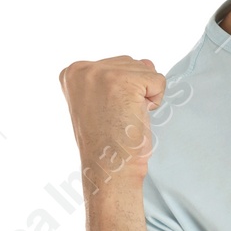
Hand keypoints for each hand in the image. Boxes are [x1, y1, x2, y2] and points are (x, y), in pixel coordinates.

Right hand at [58, 54, 166, 197]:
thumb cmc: (108, 142)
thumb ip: (118, 76)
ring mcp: (101, 73)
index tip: (108, 113)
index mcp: (72, 72)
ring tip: (126, 118)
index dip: (121, 93)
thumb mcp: (103, 101)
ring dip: (144, 97)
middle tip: (118, 118)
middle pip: (131, 64)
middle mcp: (82, 68)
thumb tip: (148, 61)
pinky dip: (156, 101)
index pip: (116, 65)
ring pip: (145, 70)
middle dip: (133, 92)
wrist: (110, 169)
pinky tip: (137, 116)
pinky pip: (158, 81)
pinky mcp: (124, 81)